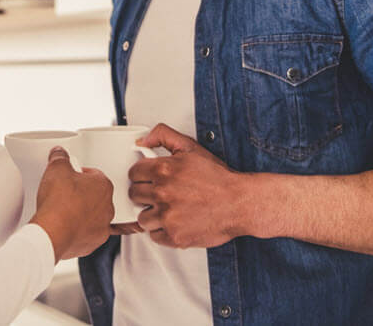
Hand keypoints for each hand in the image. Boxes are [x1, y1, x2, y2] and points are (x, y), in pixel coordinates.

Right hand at [30, 146, 113, 260]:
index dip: (79, 174)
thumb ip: (60, 157)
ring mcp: (101, 227)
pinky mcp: (92, 243)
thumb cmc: (59, 203)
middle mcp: (107, 207)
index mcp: (103, 186)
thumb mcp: (56, 168)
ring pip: (93, 216)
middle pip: (95, 195)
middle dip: (82, 193)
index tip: (69, 175)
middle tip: (65, 192)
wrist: (53, 233)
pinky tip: (65, 226)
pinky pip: (87, 234)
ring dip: (81, 213)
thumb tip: (59, 154)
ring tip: (63, 210)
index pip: (94, 174)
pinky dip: (78, 231)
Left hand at [129, 123, 251, 248]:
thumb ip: (163, 136)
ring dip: (153, 214)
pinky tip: (175, 222)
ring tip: (169, 209)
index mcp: (163, 170)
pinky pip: (154, 236)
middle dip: (146, 194)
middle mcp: (162, 193)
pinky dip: (163, 231)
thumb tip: (141, 141)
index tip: (149, 179)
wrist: (240, 204)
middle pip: (134, 195)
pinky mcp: (174, 236)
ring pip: (142, 218)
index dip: (142, 175)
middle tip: (161, 194)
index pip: (133, 174)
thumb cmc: (218, 179)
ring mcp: (167, 217)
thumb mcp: (191, 147)